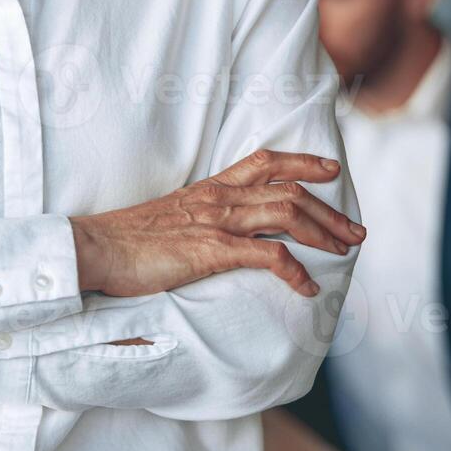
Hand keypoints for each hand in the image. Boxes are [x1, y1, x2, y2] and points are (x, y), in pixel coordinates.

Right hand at [70, 150, 364, 298]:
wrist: (94, 247)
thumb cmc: (121, 241)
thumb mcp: (165, 220)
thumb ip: (192, 221)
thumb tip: (207, 237)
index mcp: (207, 188)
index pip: (264, 162)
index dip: (303, 162)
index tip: (330, 169)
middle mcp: (217, 198)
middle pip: (288, 190)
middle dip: (330, 209)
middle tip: (356, 230)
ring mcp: (216, 222)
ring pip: (288, 214)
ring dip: (324, 232)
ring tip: (345, 252)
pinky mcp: (211, 250)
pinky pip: (268, 256)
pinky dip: (295, 271)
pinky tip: (306, 288)